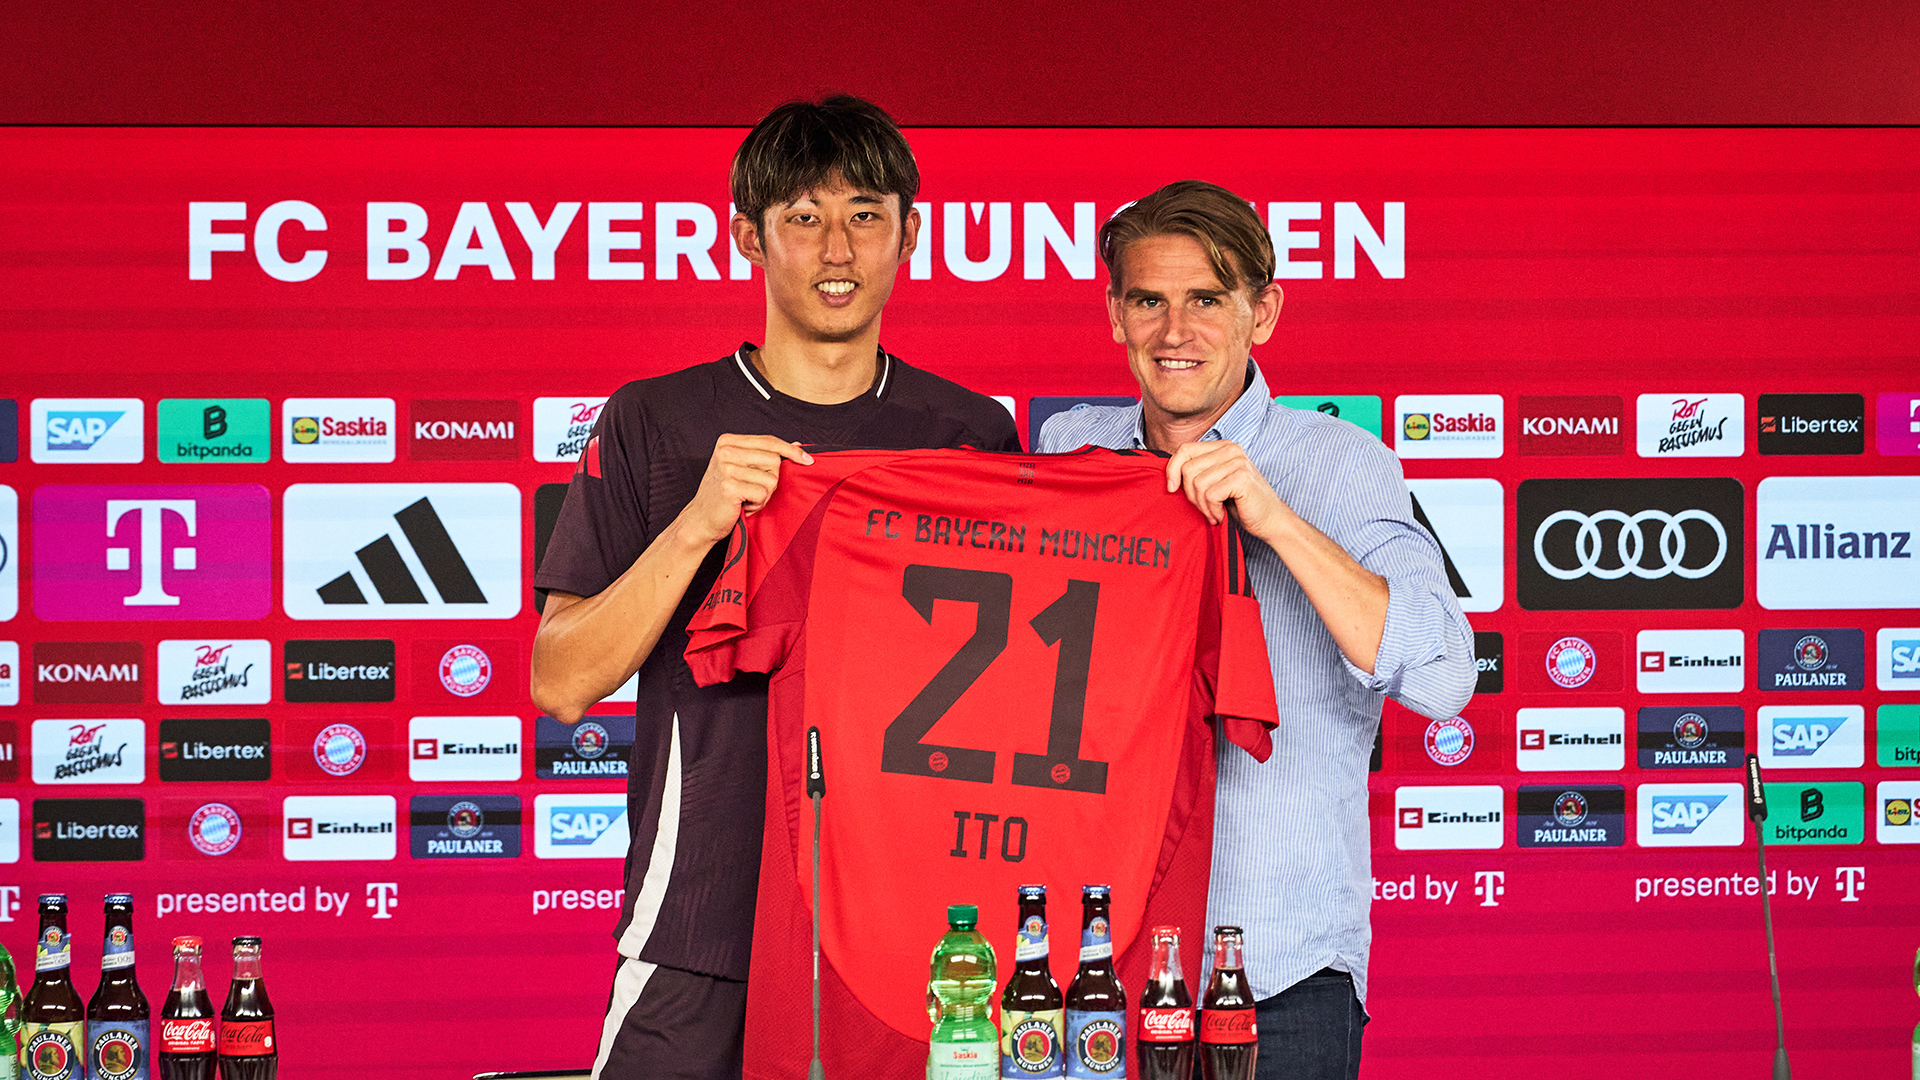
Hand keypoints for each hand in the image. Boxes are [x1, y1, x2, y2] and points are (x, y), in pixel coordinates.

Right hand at [682, 434, 812, 544]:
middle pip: (774, 460)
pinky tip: (742, 506)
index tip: (808, 460)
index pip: (769, 441)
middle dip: (771, 480)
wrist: (700, 520)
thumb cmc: (724, 496)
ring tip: (745, 498)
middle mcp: (726, 451)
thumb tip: (798, 446)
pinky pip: (763, 494)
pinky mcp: (730, 486)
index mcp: (728, 441)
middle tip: (752, 490)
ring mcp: (726, 468)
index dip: (790, 451)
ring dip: (764, 495)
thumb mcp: (742, 469)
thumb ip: (765, 456)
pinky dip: (757, 504)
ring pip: (771, 479)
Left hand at [1164, 439, 1287, 536]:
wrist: (1270, 520)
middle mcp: (1230, 449)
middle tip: (1205, 508)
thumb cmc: (1240, 504)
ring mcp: (1237, 462)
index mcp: (1222, 447)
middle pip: (1188, 468)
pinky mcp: (1241, 478)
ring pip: (1197, 483)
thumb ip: (1197, 472)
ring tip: (1214, 513)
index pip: (1185, 449)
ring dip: (1202, 506)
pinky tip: (1221, 516)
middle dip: (1190, 495)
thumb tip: (1168, 475)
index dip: (1172, 470)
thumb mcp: (1214, 482)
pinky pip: (1210, 494)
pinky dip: (1212, 510)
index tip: (1172, 489)